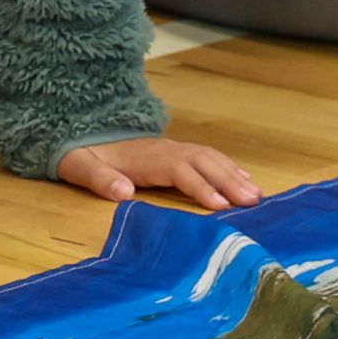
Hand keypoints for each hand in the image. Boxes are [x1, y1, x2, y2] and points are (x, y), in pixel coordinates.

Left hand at [55, 135, 261, 211]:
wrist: (81, 133)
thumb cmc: (83, 155)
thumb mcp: (80, 166)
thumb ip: (99, 178)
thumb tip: (122, 190)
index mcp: (145, 157)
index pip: (180, 170)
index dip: (200, 187)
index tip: (221, 206)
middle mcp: (165, 150)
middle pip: (203, 162)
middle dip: (229, 181)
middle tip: (253, 202)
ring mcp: (172, 149)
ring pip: (210, 158)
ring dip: (234, 175)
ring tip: (257, 195)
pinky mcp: (175, 152)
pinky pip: (208, 157)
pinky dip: (229, 168)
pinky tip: (244, 181)